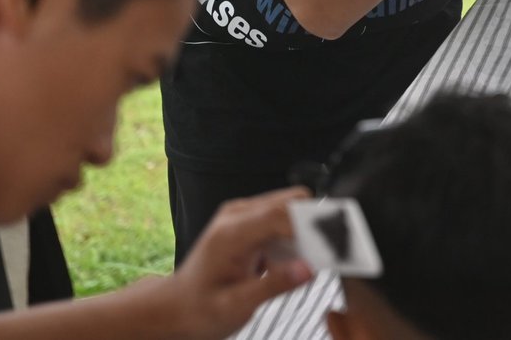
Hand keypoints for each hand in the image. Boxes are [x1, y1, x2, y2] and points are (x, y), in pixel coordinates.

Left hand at [163, 187, 313, 339]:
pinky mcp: (248, 222)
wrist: (175, 308)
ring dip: (305, 231)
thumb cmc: (198, 309)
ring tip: (303, 262)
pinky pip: (283, 217)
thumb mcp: (235, 307)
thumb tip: (308, 269)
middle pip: (292, 201)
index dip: (313, 226)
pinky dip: (295, 236)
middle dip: (314, 225)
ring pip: (291, 206)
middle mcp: (237, 215)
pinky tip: (287, 261)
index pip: (283, 213)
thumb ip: (273, 286)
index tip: (334, 245)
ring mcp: (242, 215)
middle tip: (324, 255)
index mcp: (232, 233)